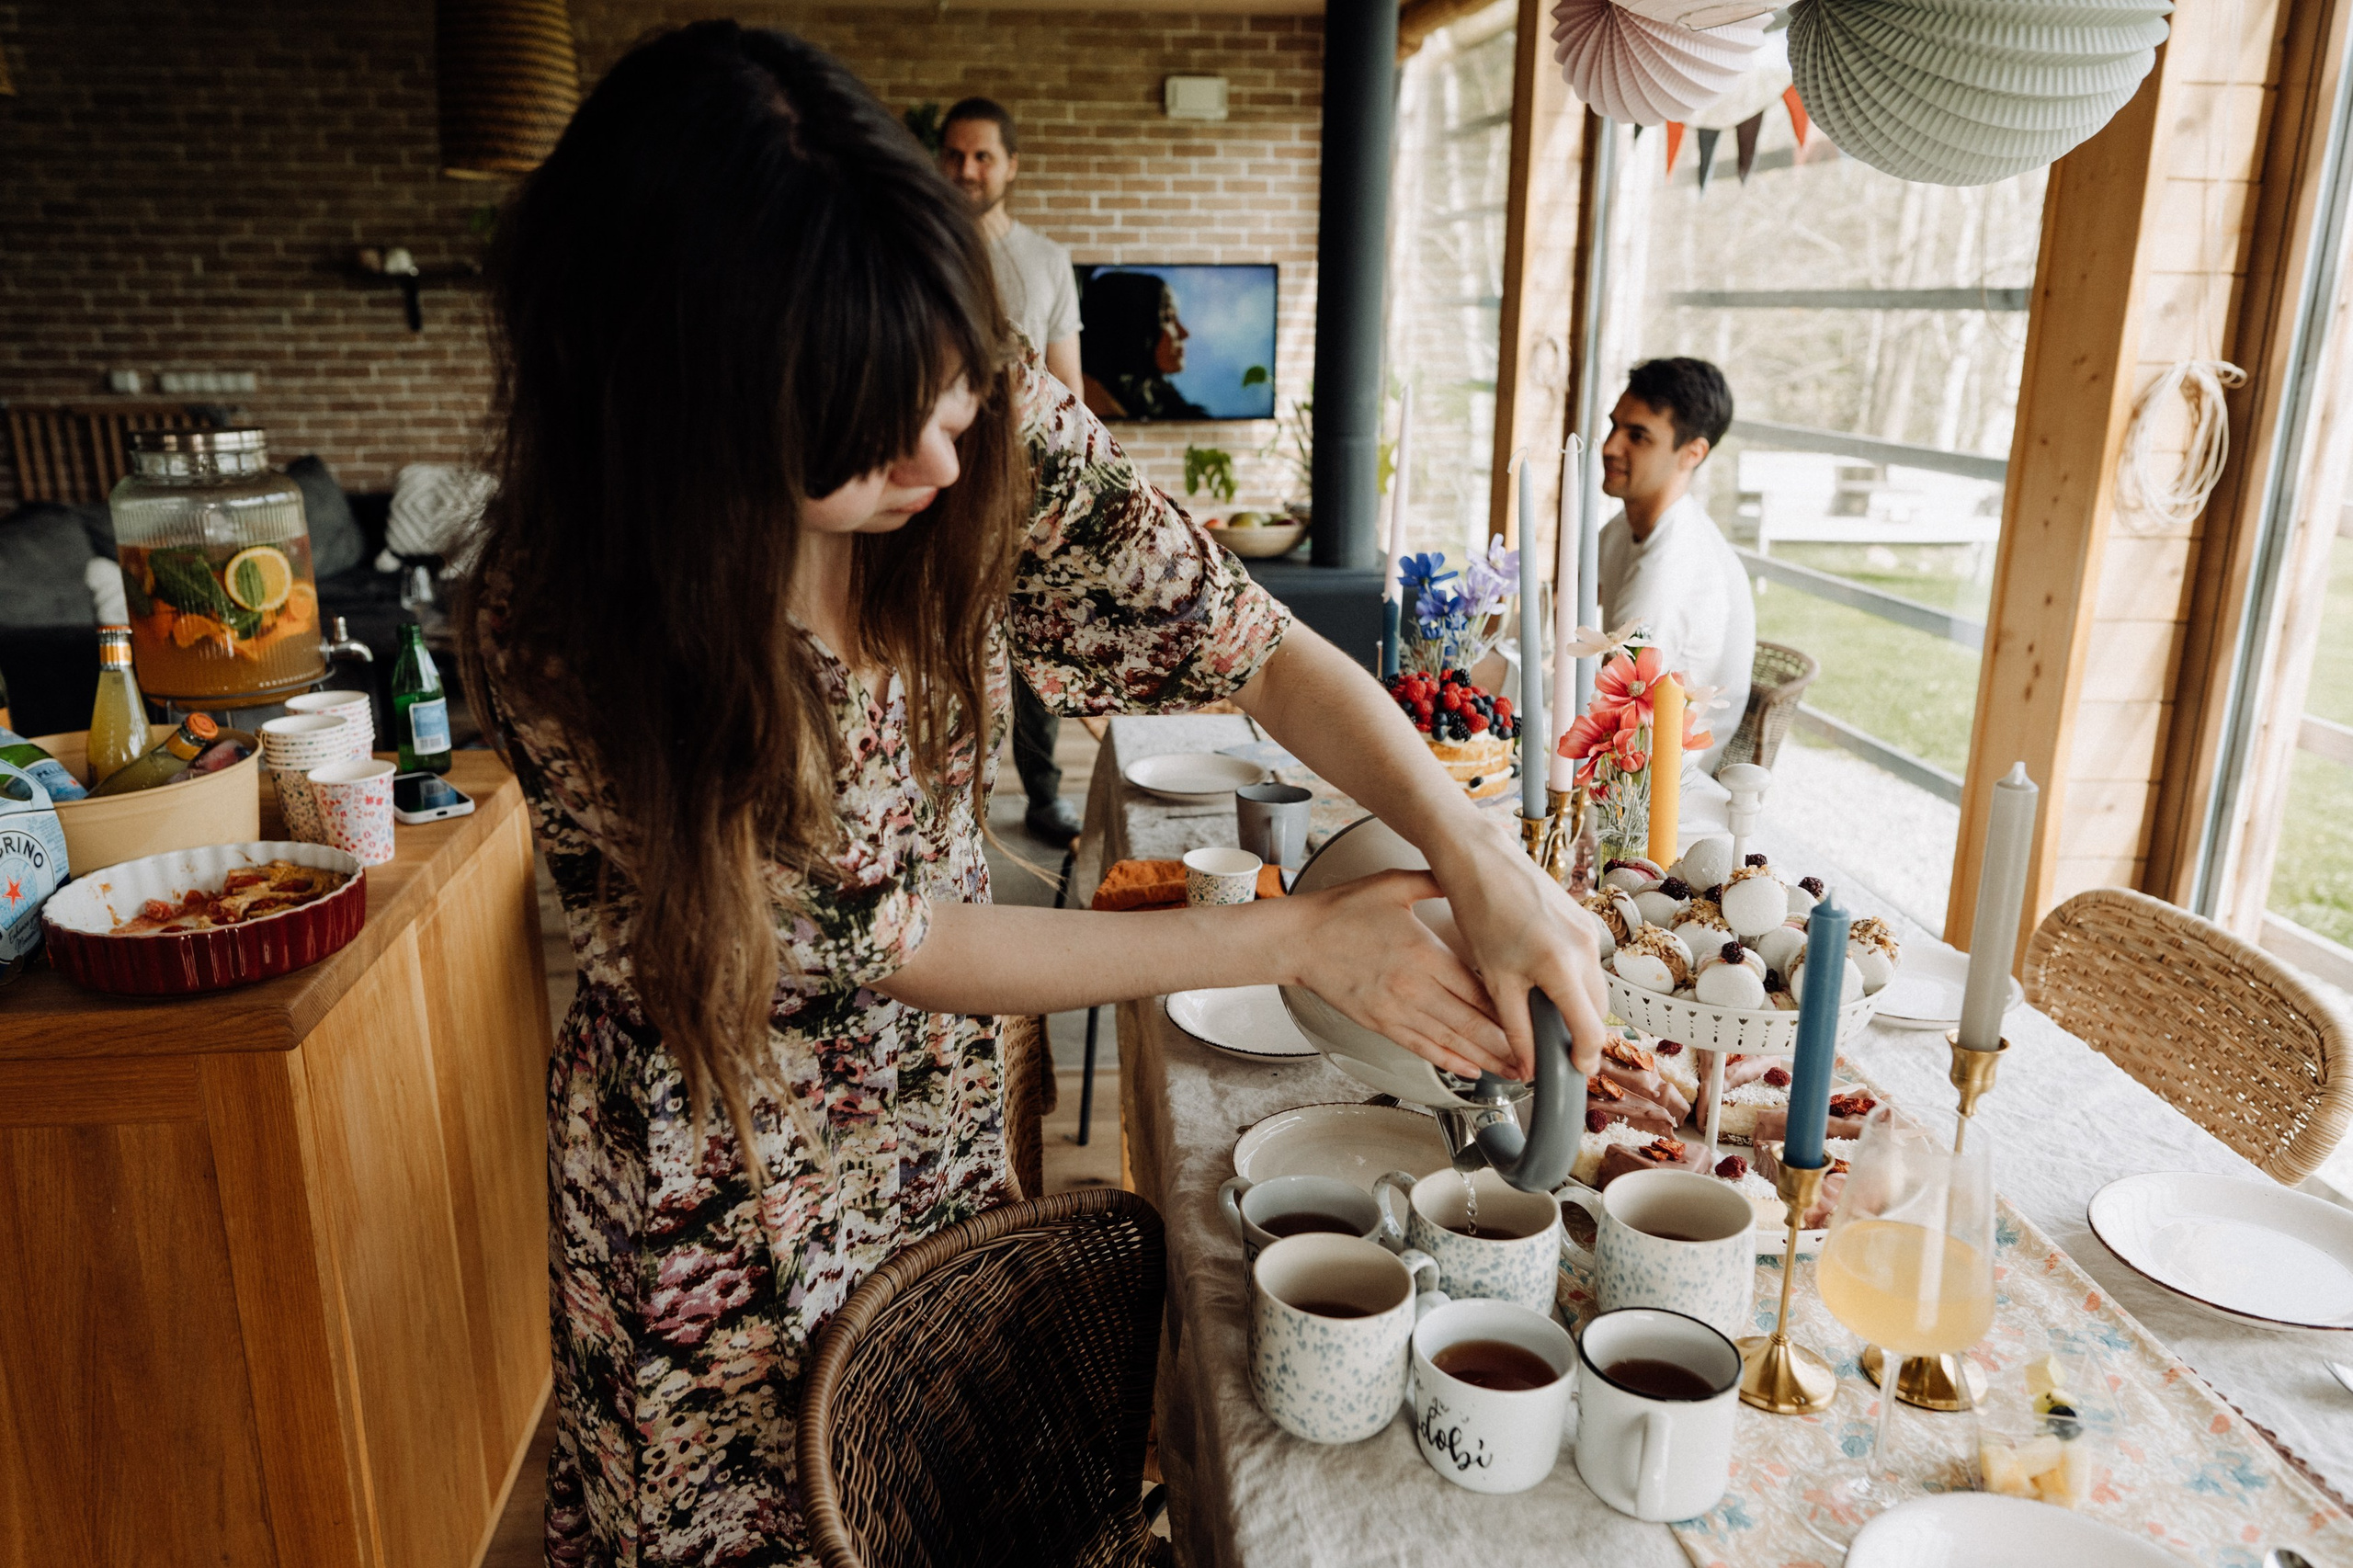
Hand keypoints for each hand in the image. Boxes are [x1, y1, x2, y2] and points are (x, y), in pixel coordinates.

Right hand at [1281, 869, 1514, 1078]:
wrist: (1299, 940)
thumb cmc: (1341, 911)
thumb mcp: (1393, 886)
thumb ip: (1434, 882)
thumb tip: (1464, 873)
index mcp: (1424, 954)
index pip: (1478, 987)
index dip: (1510, 1008)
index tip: (1534, 1018)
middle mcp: (1414, 987)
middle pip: (1472, 1021)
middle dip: (1507, 1043)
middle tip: (1536, 1058)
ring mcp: (1396, 1010)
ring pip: (1451, 1040)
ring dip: (1485, 1058)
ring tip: (1512, 1072)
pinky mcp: (1380, 1023)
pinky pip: (1422, 1047)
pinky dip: (1449, 1060)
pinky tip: (1469, 1068)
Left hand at [1424, 828, 1609, 1080]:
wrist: (1481, 860)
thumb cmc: (1481, 911)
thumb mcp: (1495, 979)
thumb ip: (1516, 1027)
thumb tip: (1526, 1064)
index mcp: (1562, 967)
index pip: (1590, 1029)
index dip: (1585, 1058)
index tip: (1575, 1071)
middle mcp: (1585, 948)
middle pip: (1598, 1010)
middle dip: (1581, 1031)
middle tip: (1554, 1046)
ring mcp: (1588, 930)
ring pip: (1594, 985)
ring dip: (1577, 1005)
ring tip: (1544, 1011)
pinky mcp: (1583, 918)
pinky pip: (1588, 961)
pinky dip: (1574, 979)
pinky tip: (1545, 978)